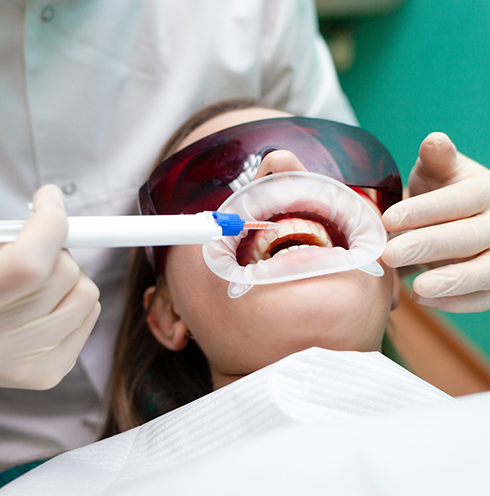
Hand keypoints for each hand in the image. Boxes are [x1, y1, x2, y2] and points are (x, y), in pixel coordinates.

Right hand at [0, 185, 100, 388]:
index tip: (49, 200)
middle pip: (66, 272)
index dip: (49, 222)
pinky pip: (89, 316)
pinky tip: (43, 307)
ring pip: (87, 294)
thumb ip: (11, 239)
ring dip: (69, 279)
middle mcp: (1, 340)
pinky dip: (74, 303)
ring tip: (35, 284)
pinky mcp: (48, 372)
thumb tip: (51, 212)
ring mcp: (27, 360)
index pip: (31, 261)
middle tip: (31, 253)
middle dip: (55, 252)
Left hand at [381, 133, 489, 312]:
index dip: (425, 211)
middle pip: (471, 236)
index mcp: (486, 191)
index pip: (459, 200)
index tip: (387, 220)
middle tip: (390, 255)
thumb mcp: (438, 174)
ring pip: (487, 271)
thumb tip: (434, 140)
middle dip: (429, 246)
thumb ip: (437, 162)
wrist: (456, 220)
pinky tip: (423, 300)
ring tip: (417, 289)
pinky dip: (457, 302)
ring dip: (453, 282)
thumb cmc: (442, 194)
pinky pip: (485, 297)